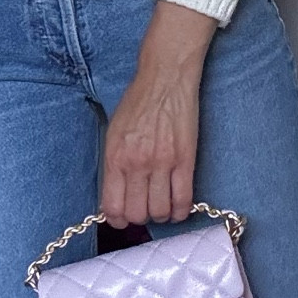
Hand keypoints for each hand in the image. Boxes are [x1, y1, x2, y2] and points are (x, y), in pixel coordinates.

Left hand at [103, 2, 217, 225]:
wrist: (165, 78)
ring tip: (162, 206)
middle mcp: (136, 164)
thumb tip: (116, 194)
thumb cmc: (138, 102)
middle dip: (140, 218)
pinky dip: (181, 211)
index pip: (112, 206)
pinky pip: (184, 199)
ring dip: (161, 214)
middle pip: (137, 214)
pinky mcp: (185, 159)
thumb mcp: (114, 132)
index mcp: (115, 157)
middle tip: (144, 210)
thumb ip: (114, 164)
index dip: (117, 219)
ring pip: (160, 211)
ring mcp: (162, 163)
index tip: (123, 217)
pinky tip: (179, 207)